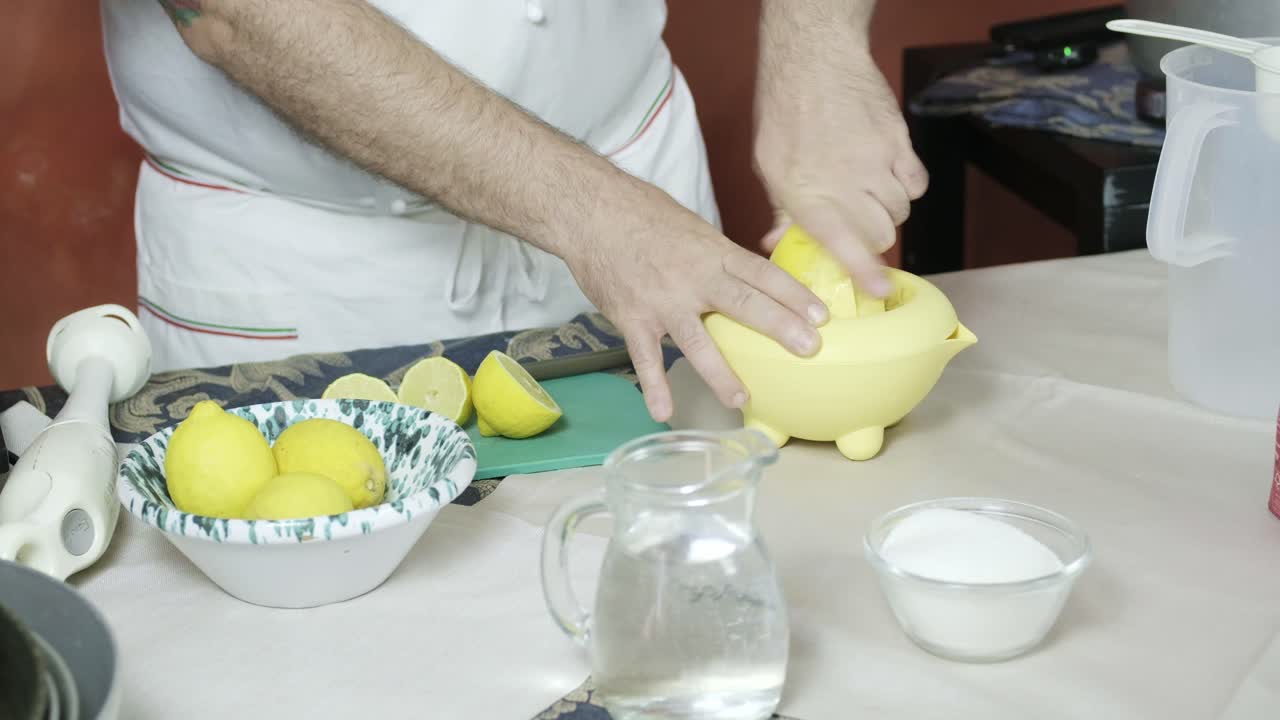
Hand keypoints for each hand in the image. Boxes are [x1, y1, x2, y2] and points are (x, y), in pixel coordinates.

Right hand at [565, 178, 826, 422]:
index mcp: (712, 251)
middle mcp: (692, 278)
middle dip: (779, 327)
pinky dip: (654, 387)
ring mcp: (662, 301)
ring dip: (721, 373)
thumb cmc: (642, 213)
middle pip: (743, 304)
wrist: (590, 210)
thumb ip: (720, 256)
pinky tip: (663, 412)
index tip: (822, 315)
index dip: (794, 293)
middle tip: (810, 348)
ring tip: (742, 398)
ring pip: (698, 341)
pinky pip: (646, 358)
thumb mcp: (692, 226)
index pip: (762, 273)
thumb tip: (751, 276)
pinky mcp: (633, 319)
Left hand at [755, 42, 927, 295]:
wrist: (813, 60)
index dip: (866, 274)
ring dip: (888, 211)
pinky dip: (908, 187)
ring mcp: (877, 162)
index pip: (844, 246)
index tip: (880, 291)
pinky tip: (889, 175)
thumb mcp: (770, 165)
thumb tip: (776, 242)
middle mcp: (845, 183)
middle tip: (860, 229)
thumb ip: (782, 209)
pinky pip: (917, 184)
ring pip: (901, 210)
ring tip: (870, 195)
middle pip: (881, 234)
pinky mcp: (899, 142)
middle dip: (873, 240)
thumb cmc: (785, 111)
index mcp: (808, 194)